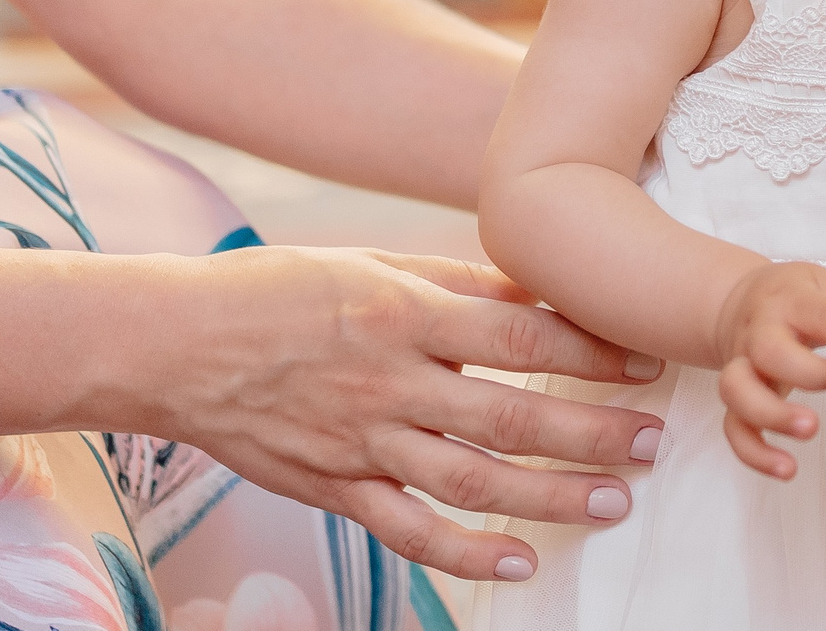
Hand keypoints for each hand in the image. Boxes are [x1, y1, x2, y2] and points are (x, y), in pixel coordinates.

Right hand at [143, 248, 666, 582]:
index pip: (524, 338)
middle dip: (593, 433)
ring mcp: (361, 440)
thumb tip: (541, 289)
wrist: (173, 343)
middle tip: (652, 441)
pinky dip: (465, 553)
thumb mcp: (376, 264)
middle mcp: (390, 380)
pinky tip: (519, 561)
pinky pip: (408, 529)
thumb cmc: (280, 290)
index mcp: (407, 313)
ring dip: (551, 496)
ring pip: (472, 480)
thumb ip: (461, 283)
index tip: (645, 361)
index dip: (593, 353)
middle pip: (513, 416)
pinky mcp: (332, 487)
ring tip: (613, 501)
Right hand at [710, 261, 825, 480]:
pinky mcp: (735, 398)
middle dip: (807, 372)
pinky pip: (733, 428)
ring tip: (810, 429)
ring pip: (737, 390)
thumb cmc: (797, 297)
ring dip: (773, 415)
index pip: (824, 316)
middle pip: (769, 351)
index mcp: (792, 301)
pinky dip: (755, 453)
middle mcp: (760, 332)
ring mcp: (742, 365)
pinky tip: (787, 468)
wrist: (742, 299)